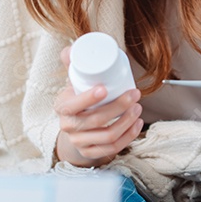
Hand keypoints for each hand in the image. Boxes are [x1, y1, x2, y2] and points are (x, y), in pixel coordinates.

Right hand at [53, 45, 143, 167]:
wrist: (76, 128)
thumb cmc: (79, 100)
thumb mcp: (74, 83)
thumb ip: (73, 65)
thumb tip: (71, 48)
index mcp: (62, 107)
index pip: (73, 106)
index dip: (88, 98)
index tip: (105, 88)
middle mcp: (69, 127)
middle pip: (95, 120)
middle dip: (118, 107)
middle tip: (134, 94)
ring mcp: (80, 142)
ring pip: (107, 135)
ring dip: (126, 121)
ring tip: (138, 107)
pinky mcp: (92, 153)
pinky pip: (112, 149)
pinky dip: (128, 137)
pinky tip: (137, 124)